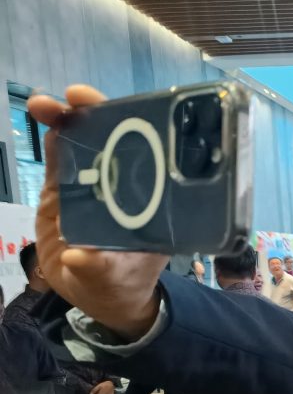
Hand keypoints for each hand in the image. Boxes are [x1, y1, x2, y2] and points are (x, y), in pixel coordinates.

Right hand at [27, 85, 168, 341]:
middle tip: (73, 98)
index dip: (135, 130)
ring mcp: (95, 185)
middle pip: (113, 140)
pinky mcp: (68, 190)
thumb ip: (100, 267)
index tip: (121, 114)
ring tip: (43, 105)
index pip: (147, 156)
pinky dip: (53, 135)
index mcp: (149, 201)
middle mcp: (126, 187)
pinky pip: (61, 157)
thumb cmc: (119, 284)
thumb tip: (82, 256)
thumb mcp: (112, 278)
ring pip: (83, 142)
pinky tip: (42, 115)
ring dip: (66, 118)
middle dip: (94, 113)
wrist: (98, 296)